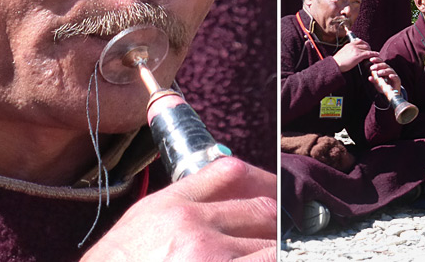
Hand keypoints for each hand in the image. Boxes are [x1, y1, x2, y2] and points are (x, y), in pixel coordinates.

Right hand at [81, 159, 275, 260]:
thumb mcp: (142, 223)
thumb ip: (182, 205)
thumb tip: (221, 202)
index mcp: (172, 206)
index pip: (230, 172)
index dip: (261, 182)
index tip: (273, 199)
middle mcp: (193, 228)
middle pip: (262, 210)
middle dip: (276, 225)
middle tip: (282, 237)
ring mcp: (208, 258)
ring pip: (272, 247)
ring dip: (277, 253)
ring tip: (278, 254)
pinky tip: (274, 261)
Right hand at [332, 38, 373, 72]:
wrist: (335, 64)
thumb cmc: (337, 61)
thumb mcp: (342, 53)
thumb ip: (347, 51)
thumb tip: (350, 54)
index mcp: (348, 44)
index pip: (359, 41)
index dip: (364, 44)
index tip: (366, 46)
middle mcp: (353, 45)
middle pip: (364, 44)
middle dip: (369, 47)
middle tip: (371, 51)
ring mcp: (356, 50)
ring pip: (367, 48)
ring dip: (372, 51)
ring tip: (375, 54)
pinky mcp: (358, 55)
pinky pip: (368, 53)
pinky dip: (373, 54)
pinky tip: (377, 55)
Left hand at [368, 59, 400, 91]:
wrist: (392, 91)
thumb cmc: (384, 85)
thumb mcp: (378, 83)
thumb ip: (374, 80)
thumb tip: (369, 78)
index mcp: (384, 68)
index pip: (380, 62)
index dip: (376, 60)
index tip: (370, 60)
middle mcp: (389, 70)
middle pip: (384, 65)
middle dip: (378, 66)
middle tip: (371, 68)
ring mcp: (393, 74)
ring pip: (389, 70)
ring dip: (384, 71)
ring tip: (378, 73)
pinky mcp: (397, 80)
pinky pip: (395, 77)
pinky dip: (393, 76)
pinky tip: (390, 76)